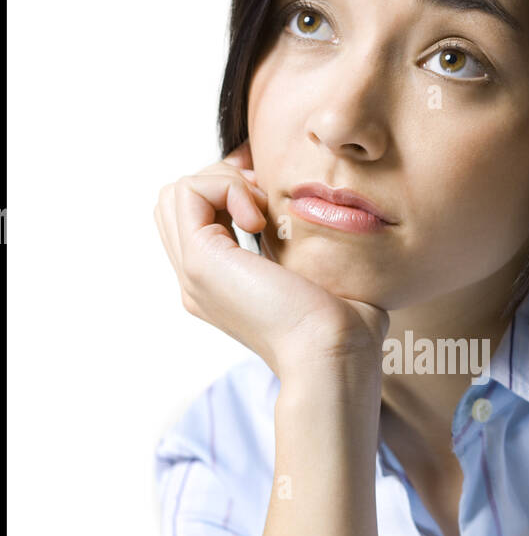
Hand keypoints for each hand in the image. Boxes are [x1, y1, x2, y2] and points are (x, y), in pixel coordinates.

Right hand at [154, 142, 388, 378]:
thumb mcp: (320, 278)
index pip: (198, 218)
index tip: (271, 190)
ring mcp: (194, 272)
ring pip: (177, 193)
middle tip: (266, 198)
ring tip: (262, 212)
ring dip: (223, 182)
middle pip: (178, 202)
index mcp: (221, 287)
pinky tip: (260, 220)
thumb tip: (323, 216)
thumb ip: (304, 248)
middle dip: (223, 179)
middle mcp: (198, 281)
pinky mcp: (200, 260)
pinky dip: (226, 187)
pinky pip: (189, 190)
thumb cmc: (345, 327)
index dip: (230, 189)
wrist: (331, 356)